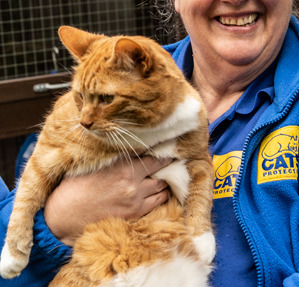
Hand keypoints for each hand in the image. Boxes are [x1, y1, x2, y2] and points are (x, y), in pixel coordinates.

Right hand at [44, 156, 170, 245]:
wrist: (65, 215)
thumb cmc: (76, 186)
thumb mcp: (96, 163)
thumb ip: (116, 156)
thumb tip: (131, 146)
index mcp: (123, 165)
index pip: (152, 156)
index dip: (163, 152)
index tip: (168, 149)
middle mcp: (133, 181)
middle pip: (162, 170)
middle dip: (168, 165)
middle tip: (172, 161)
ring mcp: (135, 199)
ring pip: (162, 187)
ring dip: (166, 181)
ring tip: (168, 176)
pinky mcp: (134, 214)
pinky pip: (158, 203)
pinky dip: (162, 196)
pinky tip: (163, 191)